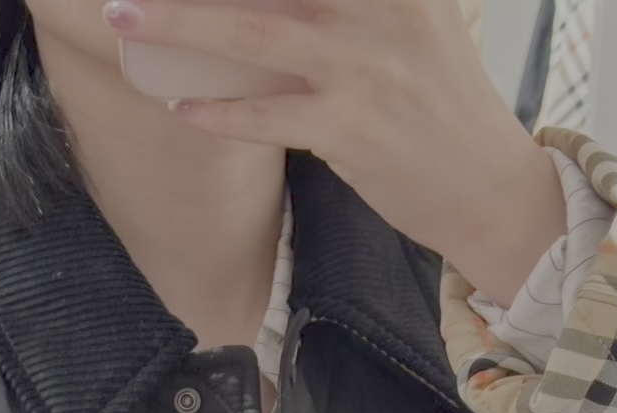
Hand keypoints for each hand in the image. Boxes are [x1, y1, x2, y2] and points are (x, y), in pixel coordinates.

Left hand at [99, 0, 567, 304]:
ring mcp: (365, 68)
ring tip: (125, 16)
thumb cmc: (441, 111)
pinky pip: (266, 115)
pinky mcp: (352, 128)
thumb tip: (276, 8)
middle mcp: (382, 8)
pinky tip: (179, 103)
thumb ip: (355, 4)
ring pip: (251, 31)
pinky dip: (218, 109)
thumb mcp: (413, 25)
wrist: (491, 190)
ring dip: (178, 23)